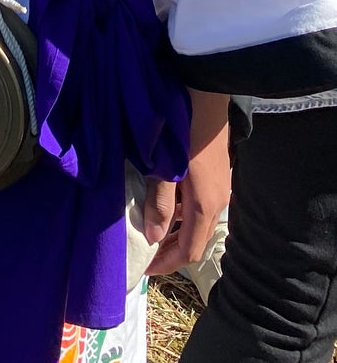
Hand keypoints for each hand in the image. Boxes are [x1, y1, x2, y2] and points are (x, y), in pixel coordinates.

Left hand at [143, 94, 231, 276]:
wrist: (204, 94)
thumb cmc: (181, 131)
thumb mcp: (164, 168)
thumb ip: (159, 204)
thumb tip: (153, 239)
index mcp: (206, 207)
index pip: (188, 250)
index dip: (166, 263)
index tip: (143, 268)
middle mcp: (218, 202)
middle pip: (194, 239)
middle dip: (170, 250)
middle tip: (143, 252)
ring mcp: (219, 187)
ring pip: (196, 221)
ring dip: (174, 230)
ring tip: (148, 230)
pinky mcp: (215, 174)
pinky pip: (198, 205)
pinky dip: (180, 213)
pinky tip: (162, 204)